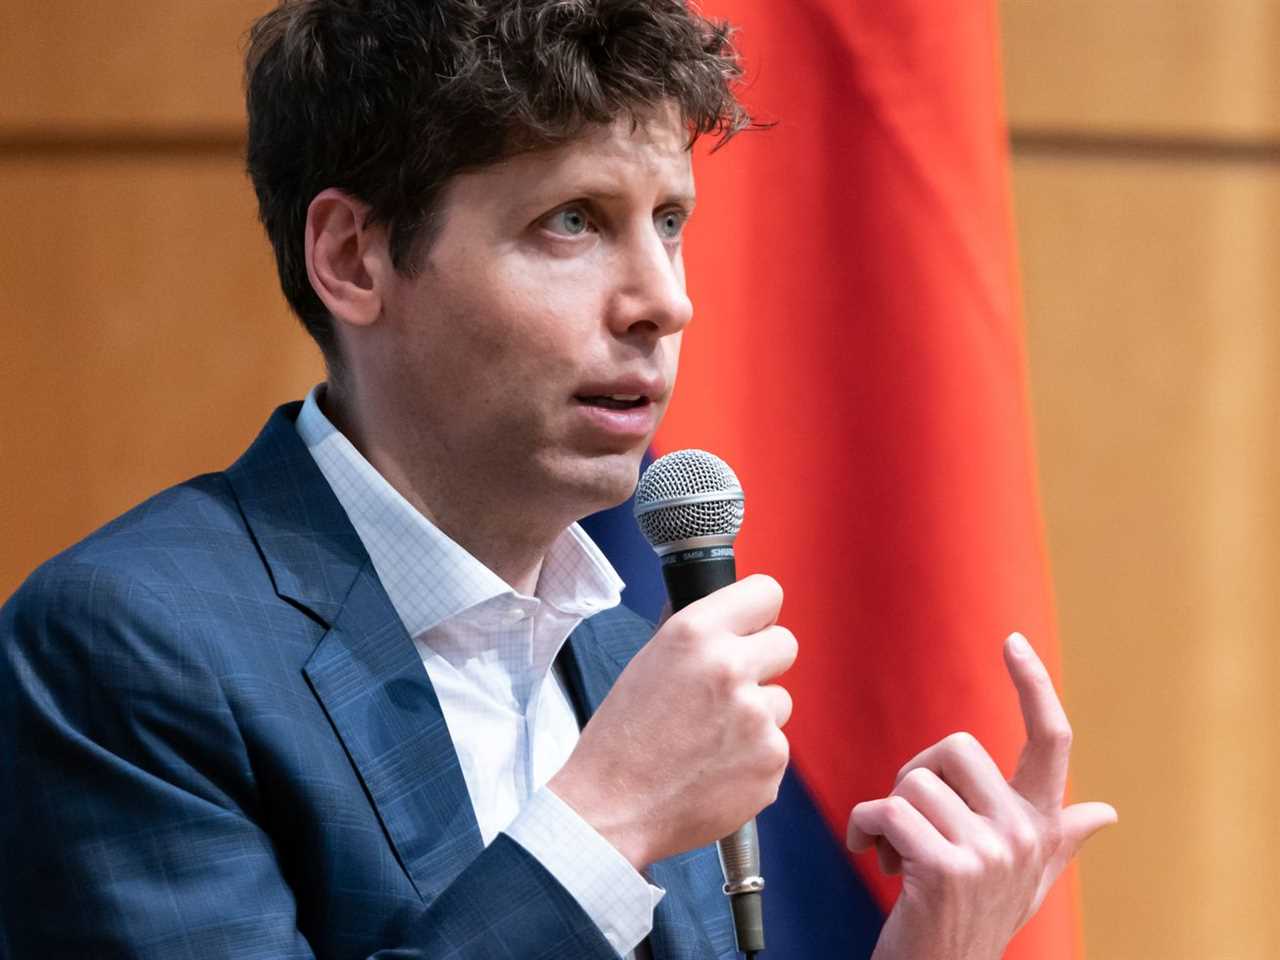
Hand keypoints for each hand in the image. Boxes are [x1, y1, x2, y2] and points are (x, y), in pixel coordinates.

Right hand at [549, 575, 796, 869]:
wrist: (611, 808)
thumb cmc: (622, 738)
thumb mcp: (648, 662)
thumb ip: (696, 636)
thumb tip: (728, 614)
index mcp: (695, 634)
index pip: (766, 593)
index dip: (758, 613)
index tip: (752, 627)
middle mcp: (730, 668)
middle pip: (786, 643)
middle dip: (763, 663)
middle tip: (730, 688)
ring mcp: (756, 717)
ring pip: (780, 700)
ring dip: (756, 715)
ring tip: (710, 739)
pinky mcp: (771, 761)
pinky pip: (776, 746)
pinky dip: (753, 757)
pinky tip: (715, 768)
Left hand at [847, 633, 1116, 959]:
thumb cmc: (969, 924)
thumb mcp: (1023, 882)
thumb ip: (1059, 841)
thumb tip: (1106, 812)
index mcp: (1040, 827)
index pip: (1050, 742)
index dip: (1034, 687)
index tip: (1012, 642)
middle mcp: (1025, 835)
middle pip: (955, 747)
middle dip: (916, 776)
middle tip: (910, 824)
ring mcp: (991, 853)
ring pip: (913, 780)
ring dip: (887, 815)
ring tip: (897, 856)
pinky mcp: (947, 870)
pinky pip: (885, 811)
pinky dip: (861, 828)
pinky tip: (868, 856)